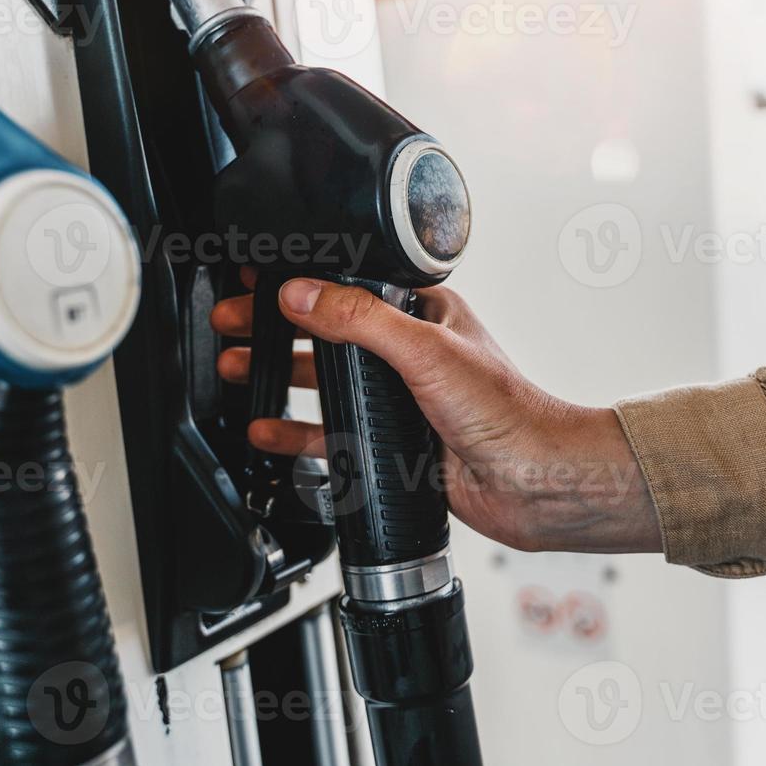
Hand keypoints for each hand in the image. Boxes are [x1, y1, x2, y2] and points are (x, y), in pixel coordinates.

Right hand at [211, 273, 661, 554]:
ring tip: (233, 368)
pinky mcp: (393, 443)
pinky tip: (269, 429)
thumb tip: (302, 293)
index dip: (300, 283)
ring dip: (277, 374)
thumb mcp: (427, 350)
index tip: (256, 280)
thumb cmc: (510, 411)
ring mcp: (399, 399)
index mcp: (424, 314)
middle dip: (273, 327)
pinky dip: (297, 430)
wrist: (536, 484)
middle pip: (325, 331)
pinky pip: (333, 433)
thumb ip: (360, 319)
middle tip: (229, 324)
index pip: (349, 286)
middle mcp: (409, 353)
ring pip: (324, 381)